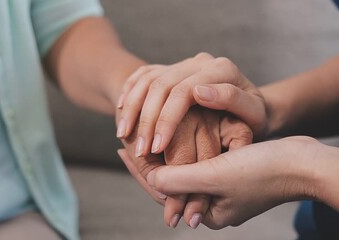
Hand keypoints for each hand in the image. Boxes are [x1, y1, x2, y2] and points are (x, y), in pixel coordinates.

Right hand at [116, 53, 266, 156]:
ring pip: (147, 80)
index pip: (183, 92)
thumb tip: (198, 91)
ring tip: (123, 135)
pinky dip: (129, 91)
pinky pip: (142, 75)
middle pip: (161, 85)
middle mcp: (199, 62)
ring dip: (132, 108)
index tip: (157, 148)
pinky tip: (120, 109)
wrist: (251, 106)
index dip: (166, 120)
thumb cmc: (255, 118)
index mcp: (220, 69)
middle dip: (146, 119)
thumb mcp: (254, 113)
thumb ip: (232, 100)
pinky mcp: (170, 69)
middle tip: (139, 150)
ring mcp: (182, 64)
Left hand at [117, 107, 251, 227]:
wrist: (302, 163)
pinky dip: (181, 148)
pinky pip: (195, 161)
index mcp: (205, 212)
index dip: (139, 170)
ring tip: (143, 134)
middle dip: (147, 162)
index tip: (122, 148)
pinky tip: (170, 132)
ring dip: (163, 153)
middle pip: (168, 182)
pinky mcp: (227, 176)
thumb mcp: (217, 175)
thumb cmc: (263, 171)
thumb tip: (150, 178)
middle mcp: (209, 204)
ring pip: (180, 170)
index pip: (162, 192)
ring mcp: (219, 191)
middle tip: (126, 140)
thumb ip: (179, 180)